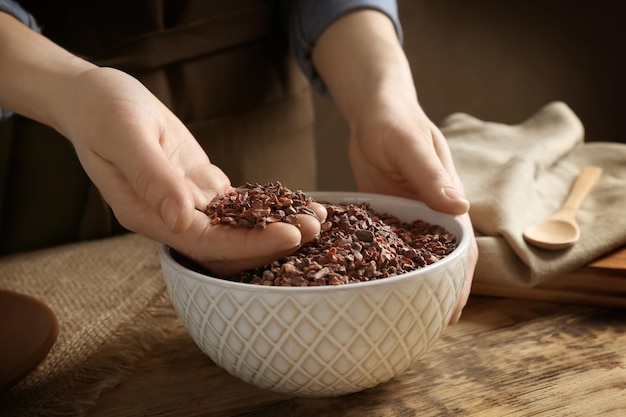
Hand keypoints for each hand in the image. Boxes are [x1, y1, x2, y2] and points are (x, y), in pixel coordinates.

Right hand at [49, 68, 325, 273]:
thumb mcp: (123, 136)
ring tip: (316, 217)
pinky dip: (266, 205)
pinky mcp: (199, 184)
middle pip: (228, 243)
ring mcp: (187, 202)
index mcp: (148, 215)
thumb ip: (152, 178)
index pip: (206, 243)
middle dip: (272, 240)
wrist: (95, 96)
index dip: (248, 244)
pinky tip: (295, 201)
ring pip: (238, 225)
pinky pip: (237, 203)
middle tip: (315, 229)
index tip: (288, 236)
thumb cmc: (102, 111)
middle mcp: (171, 217)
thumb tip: (182, 218)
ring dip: (276, 225)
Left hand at [348, 94, 477, 323]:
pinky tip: (371, 285)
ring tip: (400, 316)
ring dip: (409, 284)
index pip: (461, 246)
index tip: (455, 308)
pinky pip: (383, 245)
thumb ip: (431, 175)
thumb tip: (460, 209)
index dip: (460, 279)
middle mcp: (430, 213)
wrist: (373, 113)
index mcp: (447, 199)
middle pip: (437, 259)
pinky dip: (382, 266)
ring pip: (411, 257)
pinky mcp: (382, 214)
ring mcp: (405, 216)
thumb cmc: (396, 122)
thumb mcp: (412, 145)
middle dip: (436, 291)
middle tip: (424, 326)